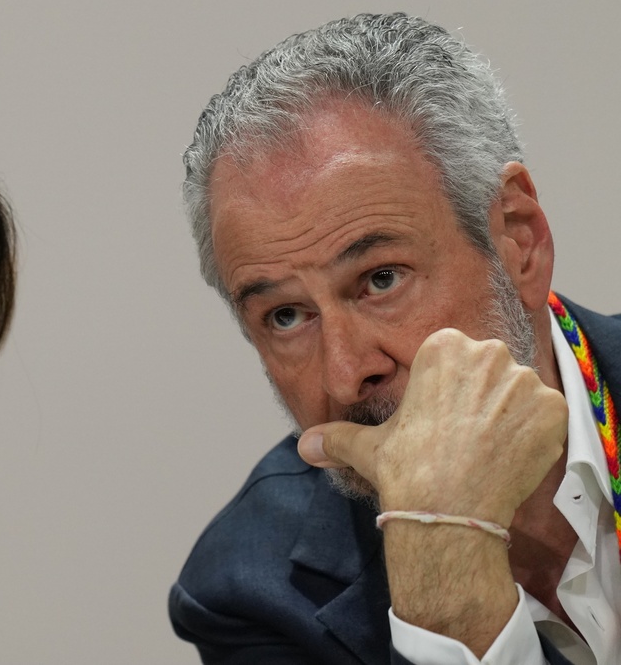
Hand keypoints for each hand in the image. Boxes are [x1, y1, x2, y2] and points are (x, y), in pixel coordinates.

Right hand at [297, 328, 567, 526]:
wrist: (447, 509)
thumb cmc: (406, 469)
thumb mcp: (366, 446)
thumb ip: (337, 437)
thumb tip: (305, 446)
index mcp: (444, 347)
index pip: (456, 357)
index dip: (451, 389)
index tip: (445, 417)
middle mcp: (488, 354)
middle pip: (491, 370)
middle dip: (482, 398)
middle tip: (465, 435)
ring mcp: (524, 382)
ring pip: (520, 393)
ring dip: (509, 416)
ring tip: (486, 450)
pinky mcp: (552, 410)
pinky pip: (546, 416)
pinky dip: (533, 435)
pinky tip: (509, 457)